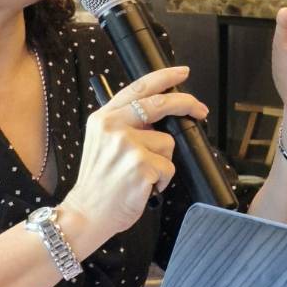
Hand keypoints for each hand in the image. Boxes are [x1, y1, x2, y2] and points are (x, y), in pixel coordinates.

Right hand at [63, 66, 209, 243]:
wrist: (86, 213)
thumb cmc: (99, 183)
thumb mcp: (102, 143)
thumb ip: (126, 125)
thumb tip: (159, 117)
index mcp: (103, 117)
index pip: (138, 88)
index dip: (164, 77)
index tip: (181, 72)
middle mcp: (113, 126)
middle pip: (160, 104)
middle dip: (186, 103)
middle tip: (200, 109)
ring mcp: (127, 144)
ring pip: (167, 144)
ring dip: (163, 162)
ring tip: (142, 176)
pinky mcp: (141, 164)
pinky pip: (168, 168)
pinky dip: (162, 180)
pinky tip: (143, 187)